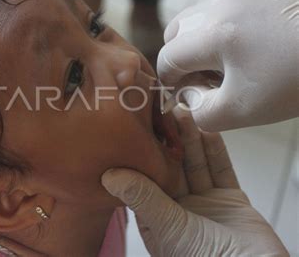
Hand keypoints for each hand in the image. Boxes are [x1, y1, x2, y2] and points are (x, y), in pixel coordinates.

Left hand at [102, 108, 287, 255]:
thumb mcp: (168, 227)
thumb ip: (142, 198)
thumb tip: (108, 175)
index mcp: (156, 219)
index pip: (144, 180)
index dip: (141, 155)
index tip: (136, 128)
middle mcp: (178, 209)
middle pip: (171, 167)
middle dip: (168, 140)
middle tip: (162, 111)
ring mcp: (204, 203)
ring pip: (194, 165)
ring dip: (190, 140)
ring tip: (182, 112)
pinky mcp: (230, 200)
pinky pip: (220, 170)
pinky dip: (214, 151)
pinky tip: (206, 130)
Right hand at [157, 0, 298, 130]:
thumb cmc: (296, 81)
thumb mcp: (244, 111)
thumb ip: (201, 112)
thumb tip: (187, 97)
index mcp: (214, 33)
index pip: (168, 58)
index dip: (169, 82)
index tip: (183, 97)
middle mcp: (221, 4)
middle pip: (176, 33)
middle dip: (182, 60)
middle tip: (205, 83)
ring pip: (197, 18)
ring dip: (199, 44)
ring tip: (225, 66)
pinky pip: (222, 10)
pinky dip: (220, 31)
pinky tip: (245, 50)